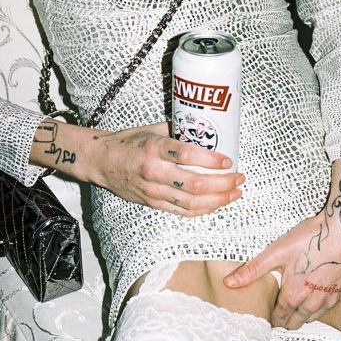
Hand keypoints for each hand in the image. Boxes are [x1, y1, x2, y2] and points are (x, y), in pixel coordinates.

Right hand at [92, 122, 243, 216]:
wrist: (102, 161)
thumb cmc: (129, 142)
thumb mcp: (153, 129)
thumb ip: (178, 132)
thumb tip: (206, 129)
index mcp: (154, 148)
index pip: (187, 155)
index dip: (211, 160)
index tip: (228, 159)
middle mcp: (154, 171)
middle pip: (195, 184)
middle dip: (223, 183)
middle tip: (239, 177)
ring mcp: (153, 191)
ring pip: (192, 203)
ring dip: (219, 200)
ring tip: (235, 192)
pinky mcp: (153, 204)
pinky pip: (182, 211)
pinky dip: (203, 210)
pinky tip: (217, 203)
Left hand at [224, 160, 340, 327]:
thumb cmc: (311, 238)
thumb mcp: (276, 252)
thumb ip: (252, 270)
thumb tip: (229, 283)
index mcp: (294, 296)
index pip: (279, 318)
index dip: (271, 318)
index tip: (266, 318)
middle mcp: (313, 303)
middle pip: (296, 322)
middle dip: (286, 320)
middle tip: (278, 315)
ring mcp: (331, 299)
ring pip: (314, 317)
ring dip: (303, 315)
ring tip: (295, 309)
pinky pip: (329, 307)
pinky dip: (321, 306)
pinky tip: (317, 296)